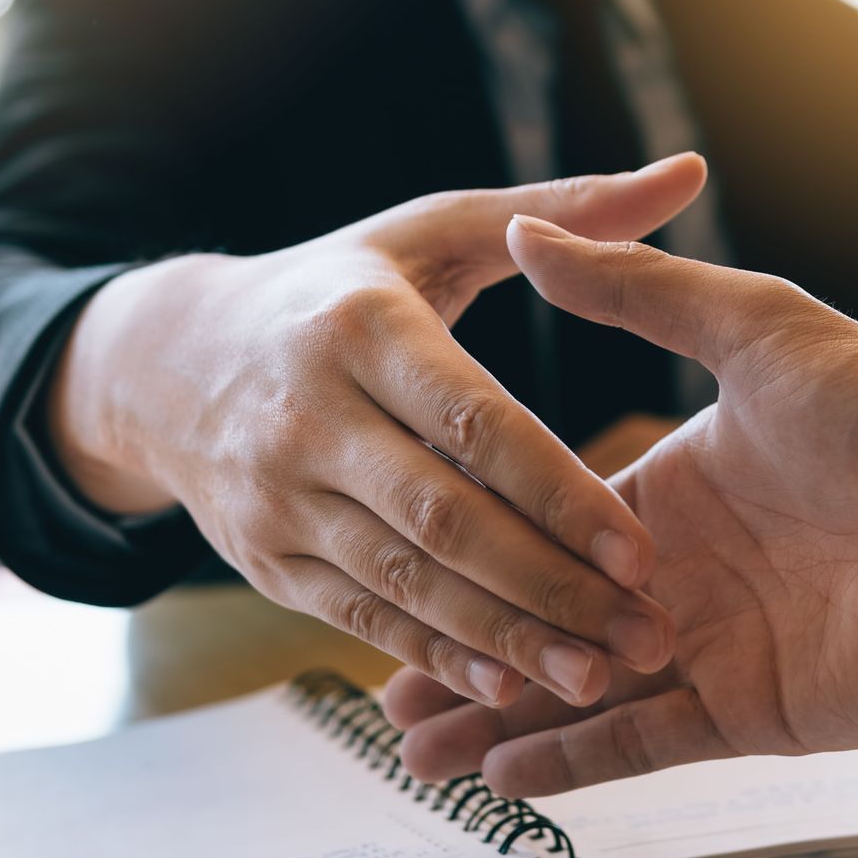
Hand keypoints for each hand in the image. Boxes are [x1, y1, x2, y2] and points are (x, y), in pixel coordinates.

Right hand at [46, 157, 708, 709]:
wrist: (170, 362)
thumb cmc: (338, 289)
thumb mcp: (432, 232)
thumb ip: (565, 214)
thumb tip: (687, 171)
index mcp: (361, 327)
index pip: (472, 422)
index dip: (558, 491)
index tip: (641, 548)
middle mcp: (308, 416)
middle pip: (441, 518)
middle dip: (547, 585)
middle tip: (643, 634)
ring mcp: (275, 498)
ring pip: (402, 583)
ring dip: (501, 639)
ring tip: (594, 679)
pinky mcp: (263, 561)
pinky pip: (359, 619)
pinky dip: (433, 657)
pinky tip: (507, 687)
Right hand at [386, 217, 857, 793]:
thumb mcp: (755, 329)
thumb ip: (640, 292)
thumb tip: (531, 228)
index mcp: (676, 488)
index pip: (549, 522)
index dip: (475, 541)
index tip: (397, 549)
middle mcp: (682, 573)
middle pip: (545, 617)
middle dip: (464, 645)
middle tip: (379, 679)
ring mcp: (711, 649)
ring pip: (573, 690)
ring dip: (492, 712)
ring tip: (407, 738)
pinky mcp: (746, 714)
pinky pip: (636, 746)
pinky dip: (566, 762)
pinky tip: (493, 770)